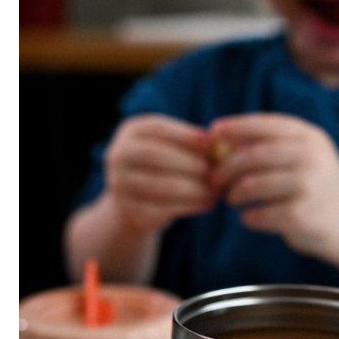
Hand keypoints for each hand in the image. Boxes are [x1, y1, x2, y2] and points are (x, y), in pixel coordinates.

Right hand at [105, 114, 215, 233]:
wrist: (137, 207)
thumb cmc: (165, 170)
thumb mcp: (174, 151)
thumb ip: (193, 145)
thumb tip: (219, 143)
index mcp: (131, 132)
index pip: (157, 128)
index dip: (184, 134)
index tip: (209, 142)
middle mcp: (118, 155)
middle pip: (153, 154)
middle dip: (186, 162)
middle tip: (211, 171)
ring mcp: (119, 184)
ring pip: (159, 185)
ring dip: (192, 188)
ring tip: (214, 191)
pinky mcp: (129, 211)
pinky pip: (161, 209)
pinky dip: (189, 206)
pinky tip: (207, 204)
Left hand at [209, 114, 338, 261]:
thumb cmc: (317, 189)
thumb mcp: (306, 157)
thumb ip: (274, 146)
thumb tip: (222, 140)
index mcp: (310, 137)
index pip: (265, 124)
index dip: (235, 126)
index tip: (212, 132)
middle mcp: (311, 157)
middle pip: (253, 156)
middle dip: (226, 168)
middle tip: (214, 179)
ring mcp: (308, 186)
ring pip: (252, 186)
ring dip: (235, 194)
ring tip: (232, 199)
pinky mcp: (301, 216)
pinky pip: (259, 214)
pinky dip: (249, 218)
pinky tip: (249, 218)